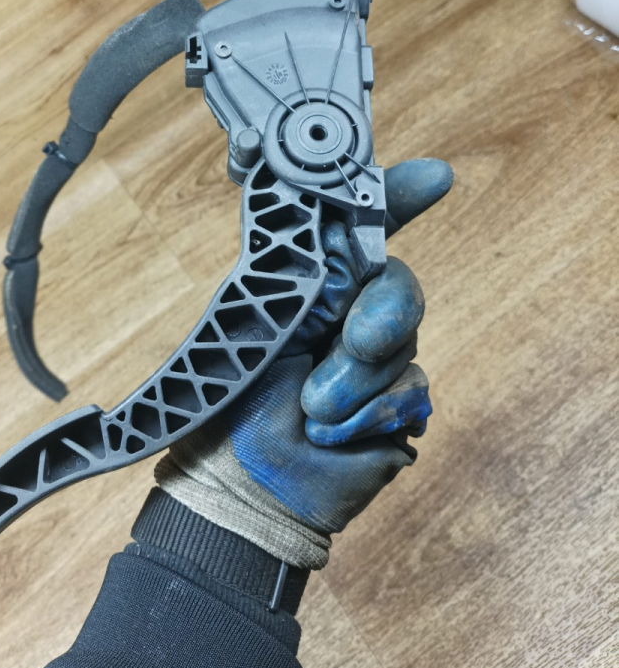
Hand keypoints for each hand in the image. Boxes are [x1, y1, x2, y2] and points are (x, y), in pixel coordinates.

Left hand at [156, 158, 452, 564]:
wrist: (245, 488)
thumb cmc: (235, 402)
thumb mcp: (258, 324)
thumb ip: (295, 269)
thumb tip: (319, 210)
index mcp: (312, 283)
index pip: (363, 226)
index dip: (400, 196)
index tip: (434, 179)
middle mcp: (349, 312)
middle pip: (398, 282)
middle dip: (383, 312)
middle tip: (356, 339)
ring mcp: (378, 359)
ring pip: (404, 340)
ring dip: (357, 379)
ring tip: (313, 411)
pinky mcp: (398, 404)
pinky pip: (411, 390)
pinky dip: (369, 414)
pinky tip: (334, 434)